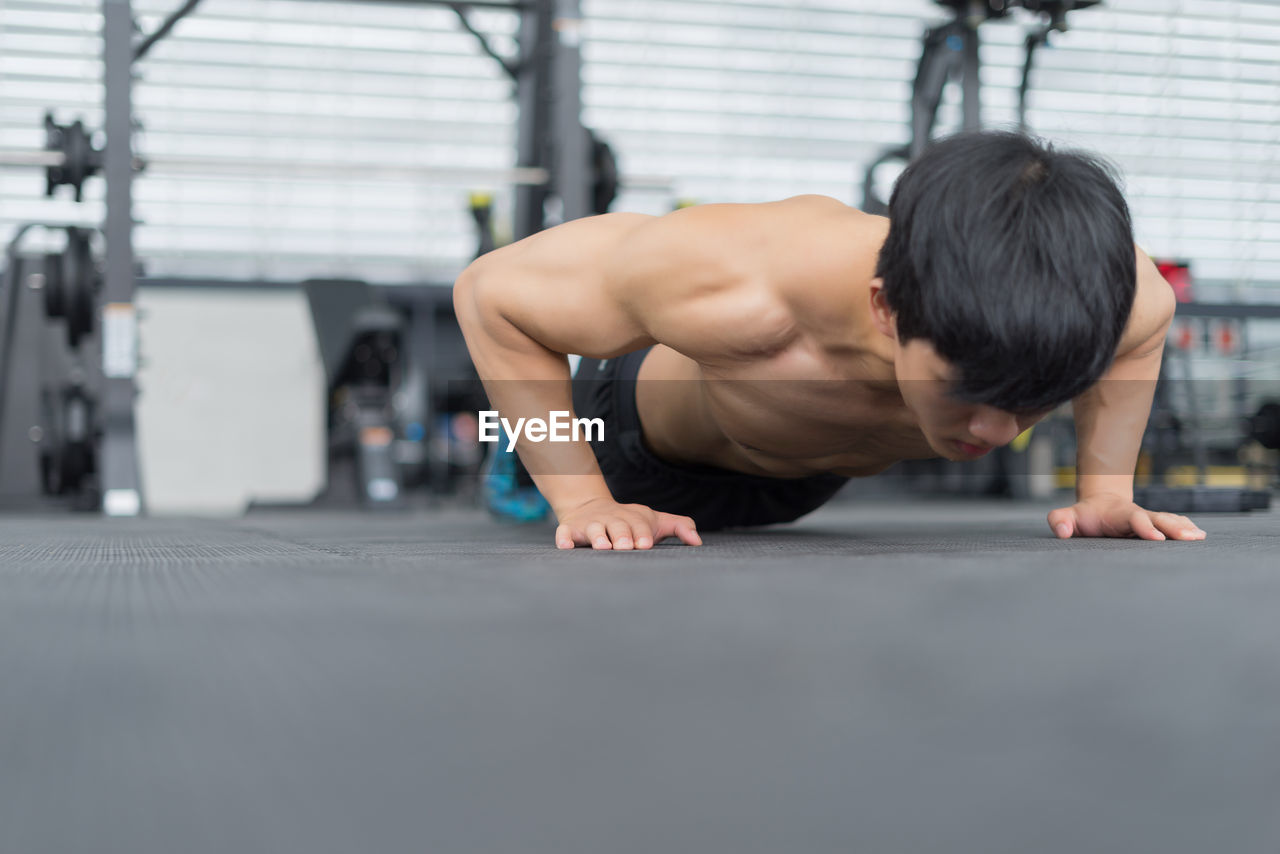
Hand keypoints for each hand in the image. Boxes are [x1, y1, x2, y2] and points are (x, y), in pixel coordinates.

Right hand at [554, 496, 701, 549]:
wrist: (590, 506)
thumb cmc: (630, 522)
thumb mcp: (655, 520)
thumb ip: (680, 526)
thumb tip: (698, 542)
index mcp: (632, 518)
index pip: (639, 524)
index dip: (642, 533)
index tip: (646, 544)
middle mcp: (611, 519)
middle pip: (617, 526)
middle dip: (621, 535)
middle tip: (626, 547)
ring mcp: (590, 524)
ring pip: (592, 529)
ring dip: (597, 536)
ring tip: (603, 547)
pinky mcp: (570, 530)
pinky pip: (564, 533)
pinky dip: (564, 539)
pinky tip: (566, 547)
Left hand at [1047, 494, 1205, 540]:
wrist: (1099, 505)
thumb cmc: (1083, 516)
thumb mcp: (1066, 516)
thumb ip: (1060, 520)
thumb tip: (1062, 531)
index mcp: (1119, 513)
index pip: (1133, 518)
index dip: (1144, 527)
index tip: (1157, 538)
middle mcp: (1138, 515)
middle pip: (1158, 518)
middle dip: (1173, 527)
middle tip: (1189, 538)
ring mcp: (1148, 519)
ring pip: (1169, 521)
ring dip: (1184, 528)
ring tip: (1199, 537)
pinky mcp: (1155, 525)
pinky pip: (1173, 525)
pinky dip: (1187, 528)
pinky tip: (1200, 535)